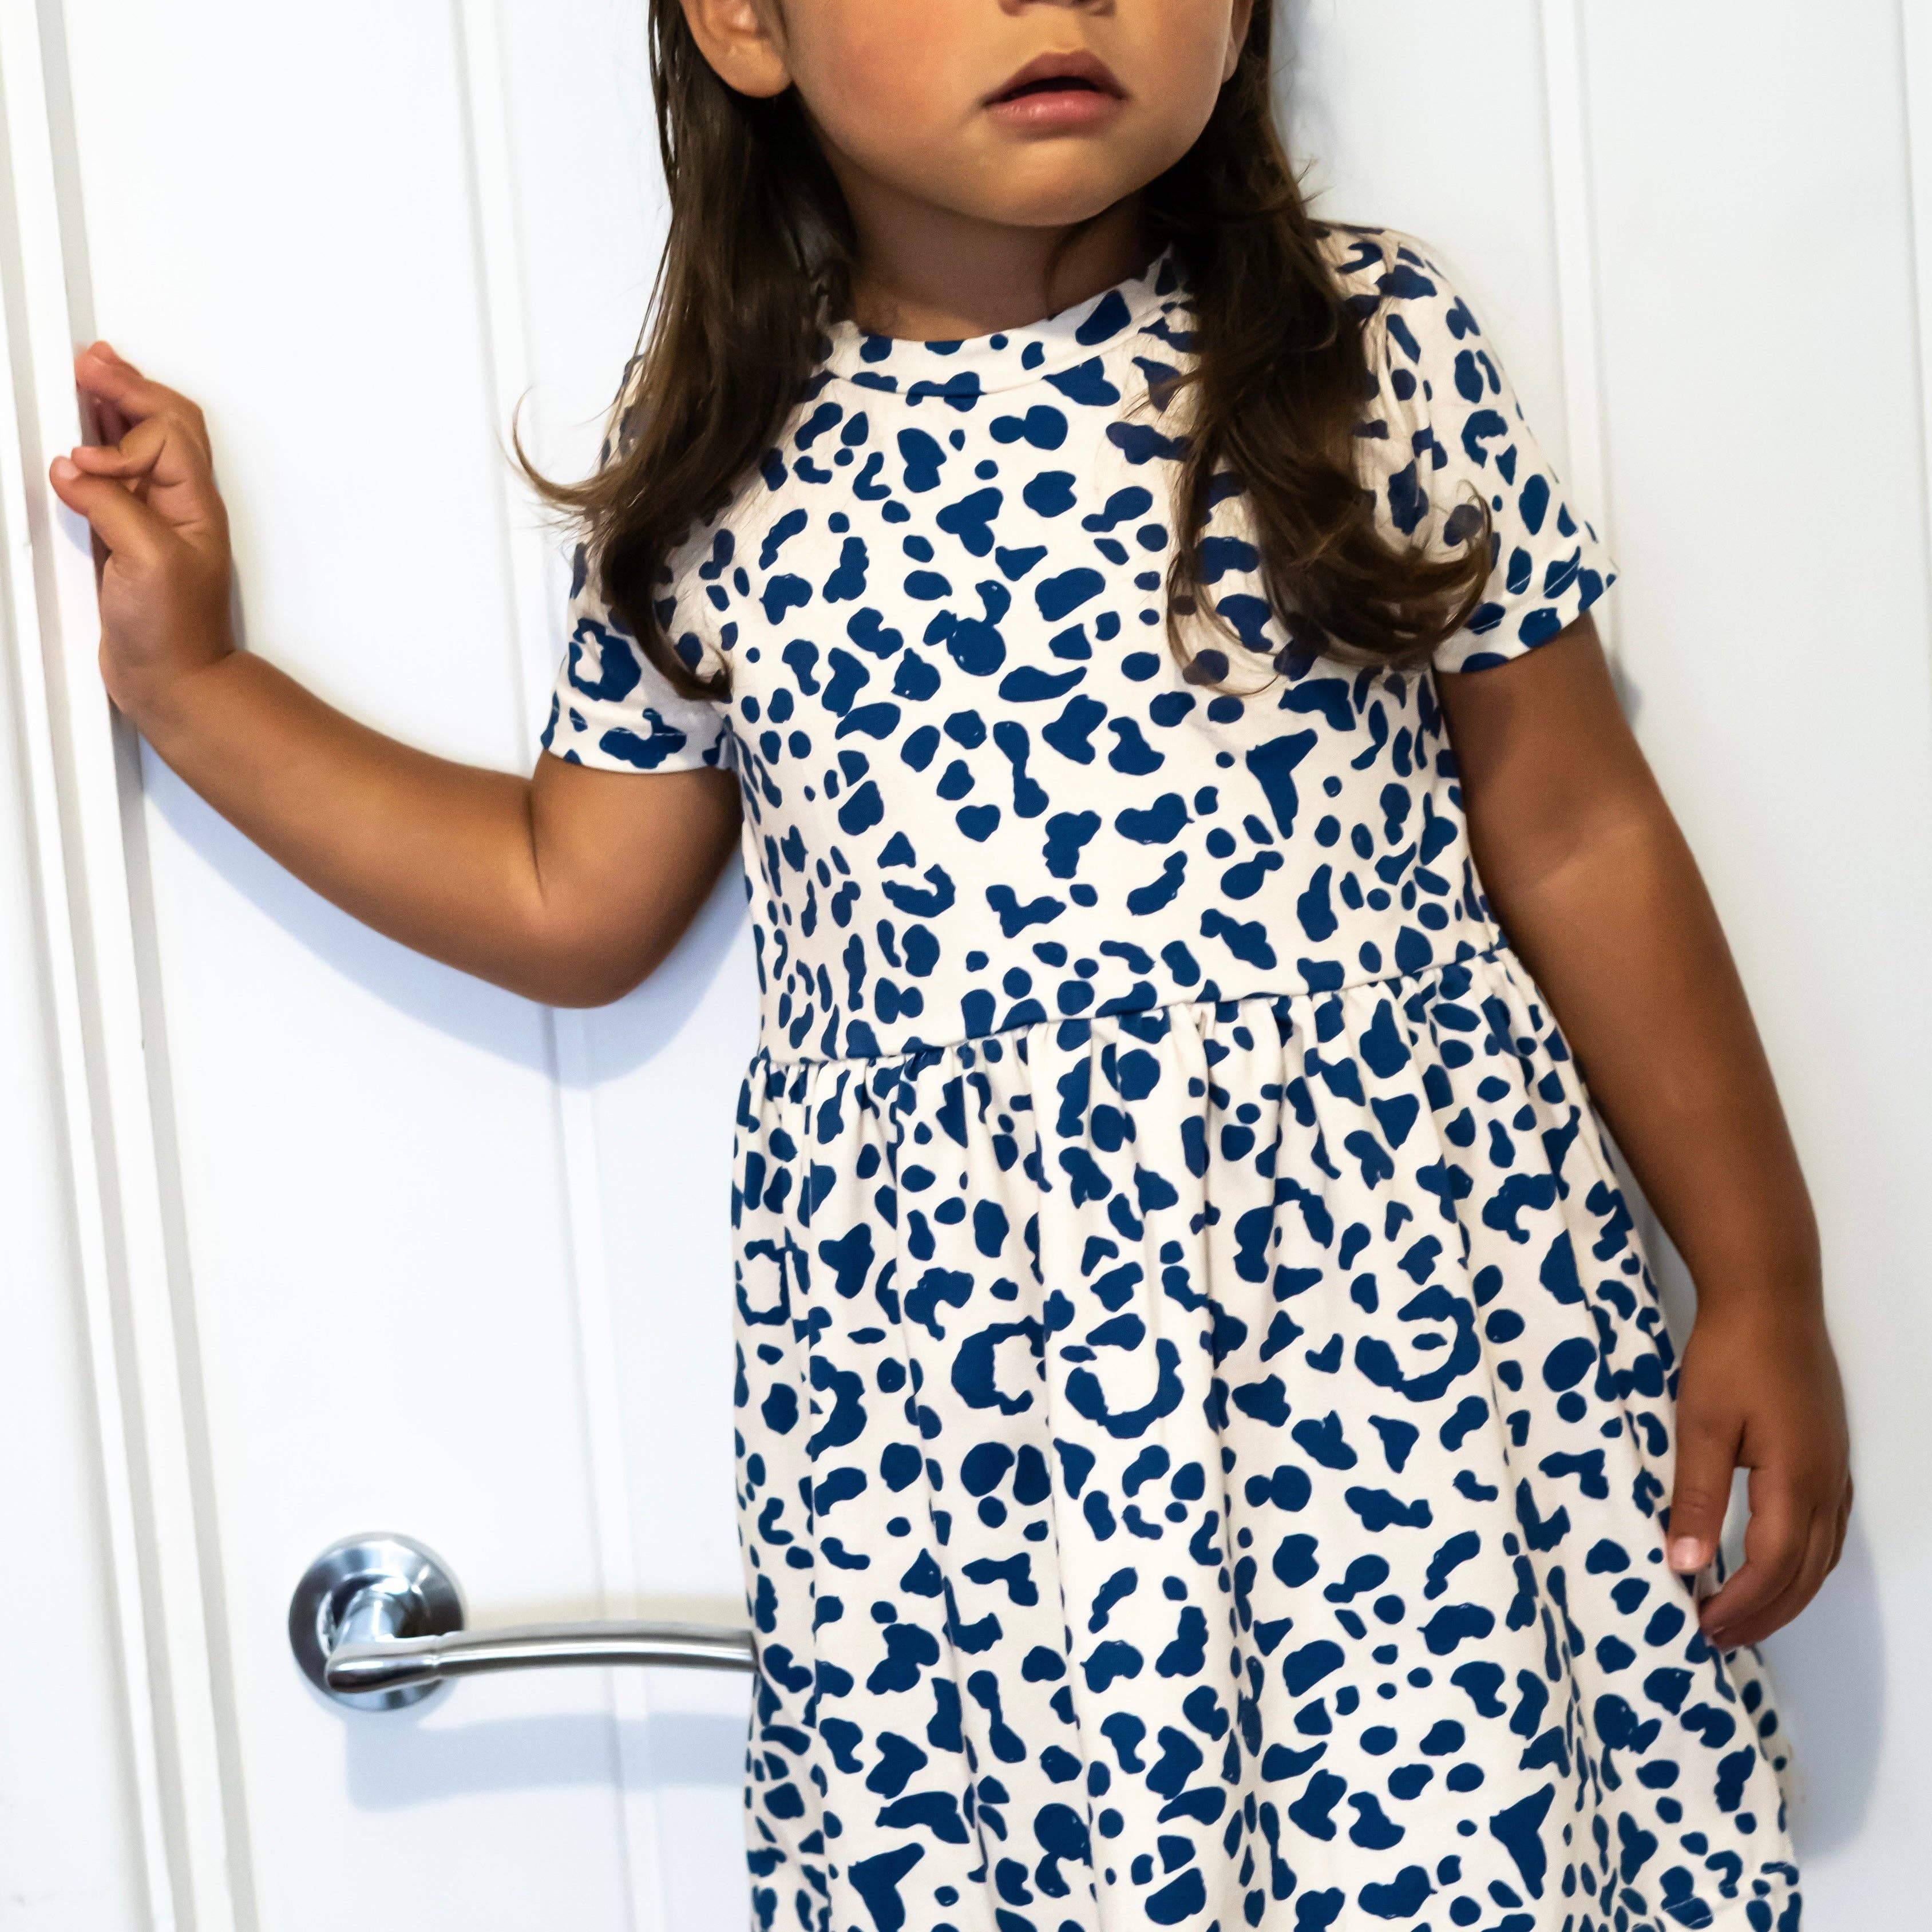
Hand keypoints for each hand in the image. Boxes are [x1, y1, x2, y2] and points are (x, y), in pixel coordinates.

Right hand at [47, 342, 233, 726]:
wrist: (173, 683)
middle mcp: (179, 506)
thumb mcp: (147, 561)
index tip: (85, 454)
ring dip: (115, 408)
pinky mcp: (130, 538)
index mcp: (194, 504)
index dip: (124, 432)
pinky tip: (81, 440)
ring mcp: (155, 519)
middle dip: (128, 387)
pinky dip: (99, 448)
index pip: (166, 435)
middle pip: (163, 423)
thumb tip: (75, 469)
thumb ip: (113, 505)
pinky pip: (117, 477)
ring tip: (89, 377)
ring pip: (142, 444)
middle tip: (90, 361)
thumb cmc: (175, 634)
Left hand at [1665, 1298, 1851, 1650]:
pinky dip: (1802, 1563)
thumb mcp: (1701, 1424)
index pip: (1773, 1568)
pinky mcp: (1828, 1455)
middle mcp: (1826, 1485)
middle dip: (1764, 1613)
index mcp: (1795, 1481)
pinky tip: (1775, 1567)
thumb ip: (1697, 1497)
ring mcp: (1833, 1470)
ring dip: (1786, 1594)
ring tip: (1743, 1614)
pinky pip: (1825, 1531)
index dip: (1740, 1605)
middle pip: (1804, 1574)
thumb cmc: (1731, 1354)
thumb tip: (1687, 1564)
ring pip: (1821, 1557)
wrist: (1769, 1297)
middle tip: (1718, 1636)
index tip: (1702, 1625)